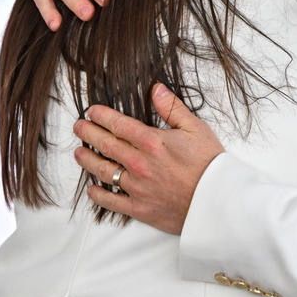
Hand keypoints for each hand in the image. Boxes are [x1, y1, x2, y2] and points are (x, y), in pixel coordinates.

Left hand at [72, 83, 224, 234]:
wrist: (217, 202)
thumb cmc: (210, 165)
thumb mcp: (196, 128)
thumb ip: (172, 108)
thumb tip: (156, 88)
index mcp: (152, 142)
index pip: (118, 124)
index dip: (101, 116)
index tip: (92, 111)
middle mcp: (139, 164)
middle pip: (105, 144)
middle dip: (88, 133)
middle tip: (79, 127)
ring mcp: (137, 187)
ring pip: (103, 171)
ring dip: (87, 160)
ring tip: (79, 153)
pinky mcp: (139, 208)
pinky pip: (111, 201)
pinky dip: (98, 194)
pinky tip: (92, 188)